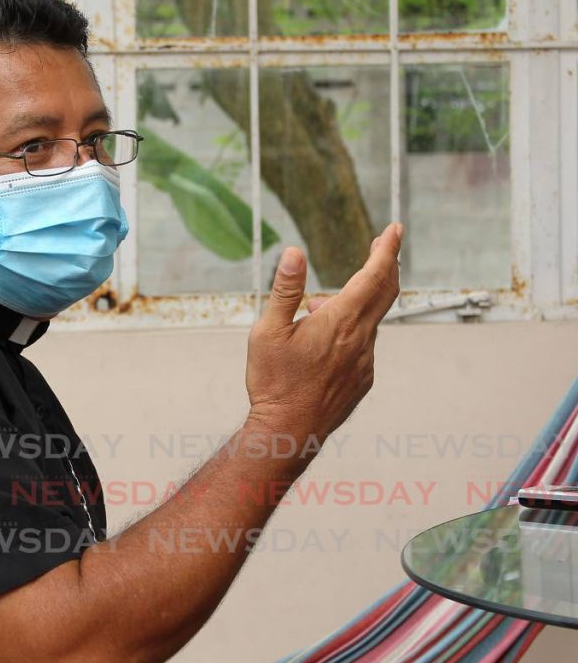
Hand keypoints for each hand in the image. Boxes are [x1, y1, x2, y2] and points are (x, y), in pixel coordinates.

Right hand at [245, 223, 401, 446]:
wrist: (288, 432)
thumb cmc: (273, 383)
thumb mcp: (268, 331)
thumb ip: (285, 290)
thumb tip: (293, 253)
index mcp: (339, 321)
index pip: (374, 275)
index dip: (387, 249)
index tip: (394, 230)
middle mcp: (360, 339)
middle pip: (386, 292)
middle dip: (386, 265)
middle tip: (383, 247)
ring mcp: (365, 362)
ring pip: (369, 321)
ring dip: (352, 306)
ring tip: (314, 313)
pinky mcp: (363, 380)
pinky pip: (364, 346)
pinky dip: (350, 333)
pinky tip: (322, 346)